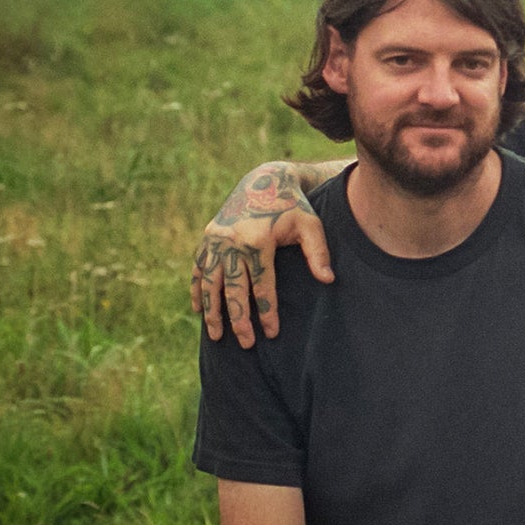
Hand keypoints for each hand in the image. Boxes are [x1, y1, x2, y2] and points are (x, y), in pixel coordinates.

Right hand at [191, 162, 333, 345]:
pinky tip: (198, 309)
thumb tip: (328, 280)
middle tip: (246, 344)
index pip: (262, 285)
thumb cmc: (293, 207)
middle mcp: (231, 242)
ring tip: (216, 336)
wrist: (264, 180)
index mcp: (257, 240)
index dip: (267, 311)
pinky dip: (197, 289)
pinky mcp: (207, 238)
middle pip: (233, 289)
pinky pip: (198, 268)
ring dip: (212, 311)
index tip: (271, 333)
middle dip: (239, 319)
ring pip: (210, 283)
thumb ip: (318, 252)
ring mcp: (215, 240)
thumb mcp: (311, 225)